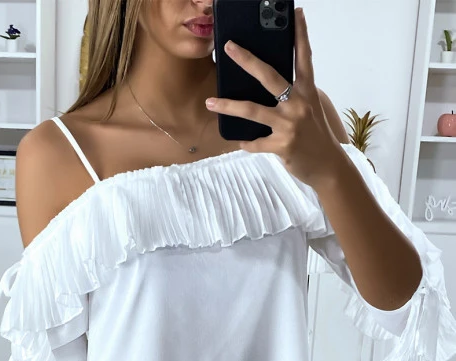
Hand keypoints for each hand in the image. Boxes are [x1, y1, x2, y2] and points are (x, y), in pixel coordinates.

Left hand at [205, 7, 343, 188]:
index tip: (296, 13)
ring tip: (210, 102)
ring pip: (253, 111)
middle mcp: (298, 104)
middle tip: (229, 47)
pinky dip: (246, 143)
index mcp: (307, 92)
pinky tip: (240, 141)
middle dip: (247, 60)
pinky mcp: (282, 145)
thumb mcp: (310, 110)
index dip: (300, 35)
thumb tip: (270, 87)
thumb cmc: (316, 136)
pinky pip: (256, 142)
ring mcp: (289, 124)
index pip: (304, 58)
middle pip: (269, 76)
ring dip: (229, 106)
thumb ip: (293, 96)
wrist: (328, 167)